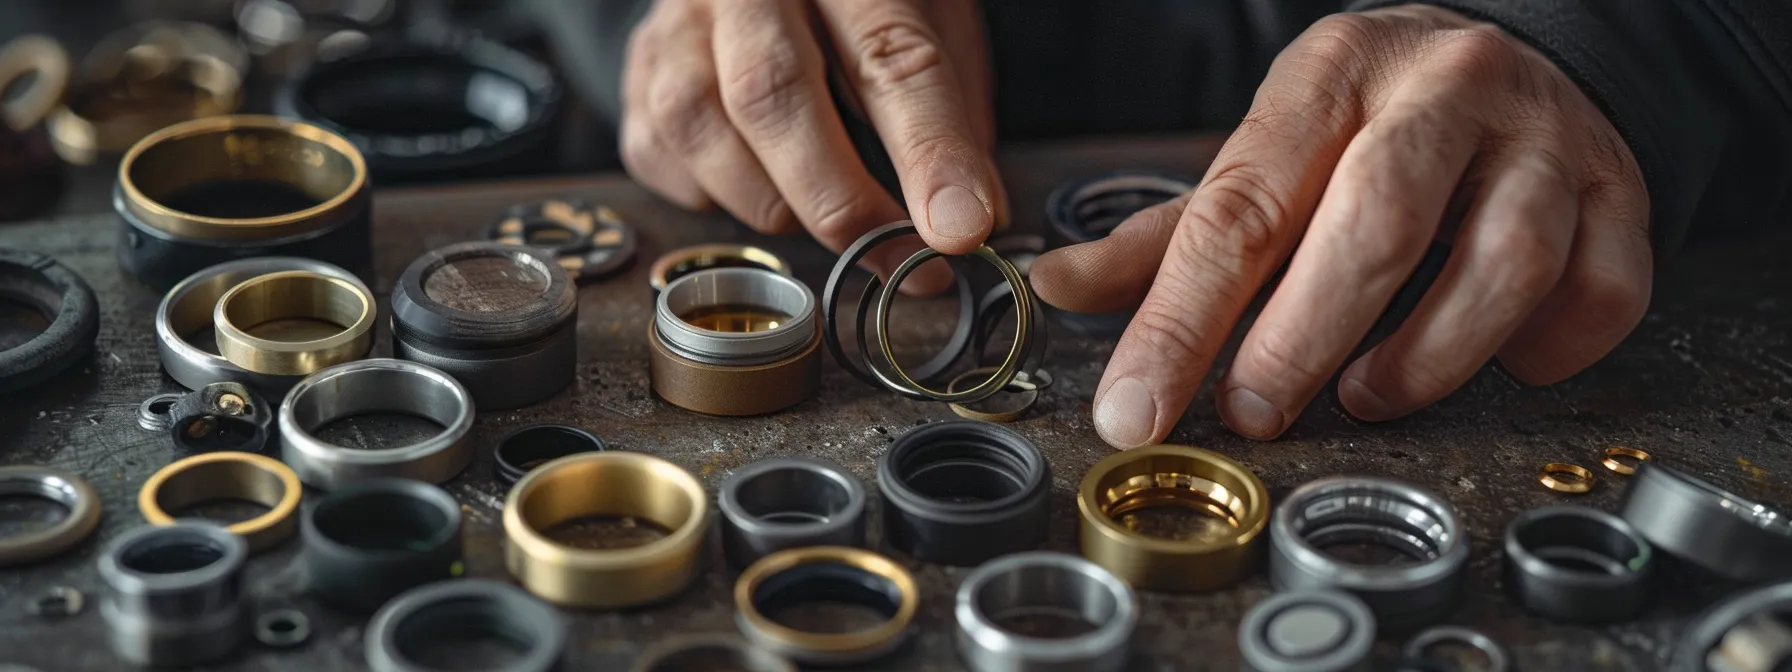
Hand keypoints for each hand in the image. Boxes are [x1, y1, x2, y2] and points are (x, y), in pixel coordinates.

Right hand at [620, 0, 1004, 291]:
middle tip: (893, 259)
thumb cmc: (859, 8)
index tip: (957, 230)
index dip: (928, 153)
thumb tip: (968, 219)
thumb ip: (952, 117)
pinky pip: (662, 157)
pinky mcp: (637, 71)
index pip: (891, 58)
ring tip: (826, 211)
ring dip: (773, 202)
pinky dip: (716, 195)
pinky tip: (758, 182)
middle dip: (838, 199)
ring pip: (703, 127)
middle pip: (773, 94)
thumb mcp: (934, 28)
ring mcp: (677, 24)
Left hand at [1031, 6, 1652, 446]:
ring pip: (1501, 263)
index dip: (1180, 322)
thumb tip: (1054, 288)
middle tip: (1254, 413)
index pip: (1241, 208)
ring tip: (1368, 395)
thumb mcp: (1262, 159)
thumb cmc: (1367, 130)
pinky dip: (1545, 352)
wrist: (1516, 59)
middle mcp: (1441, 91)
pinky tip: (1498, 363)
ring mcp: (1543, 138)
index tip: (1134, 408)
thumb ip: (1165, 238)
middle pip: (1373, 227)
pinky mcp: (1621, 189)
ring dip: (1426, 359)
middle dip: (1300, 342)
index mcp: (1329, 78)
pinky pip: (1599, 292)